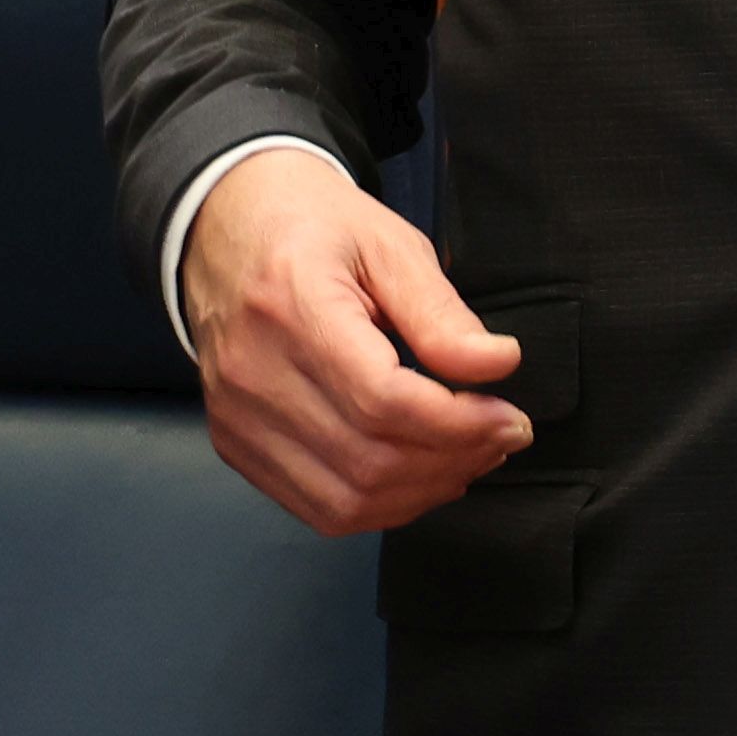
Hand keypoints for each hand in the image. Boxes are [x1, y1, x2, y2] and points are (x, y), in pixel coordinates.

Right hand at [181, 141, 532, 536]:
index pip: (383, 400)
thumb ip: (441, 312)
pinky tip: (417, 474)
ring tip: (467, 456)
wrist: (227, 228)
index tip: (509, 417)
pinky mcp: (234, 443)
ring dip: (422, 491)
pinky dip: (380, 505)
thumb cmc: (311, 228)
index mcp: (291, 303)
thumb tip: (497, 364)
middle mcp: (252, 370)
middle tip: (500, 435)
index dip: (460, 425)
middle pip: (368, 459)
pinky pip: (316, 506)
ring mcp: (236, 415)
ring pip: (345, 499)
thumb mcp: (388, 245)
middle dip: (453, 460)